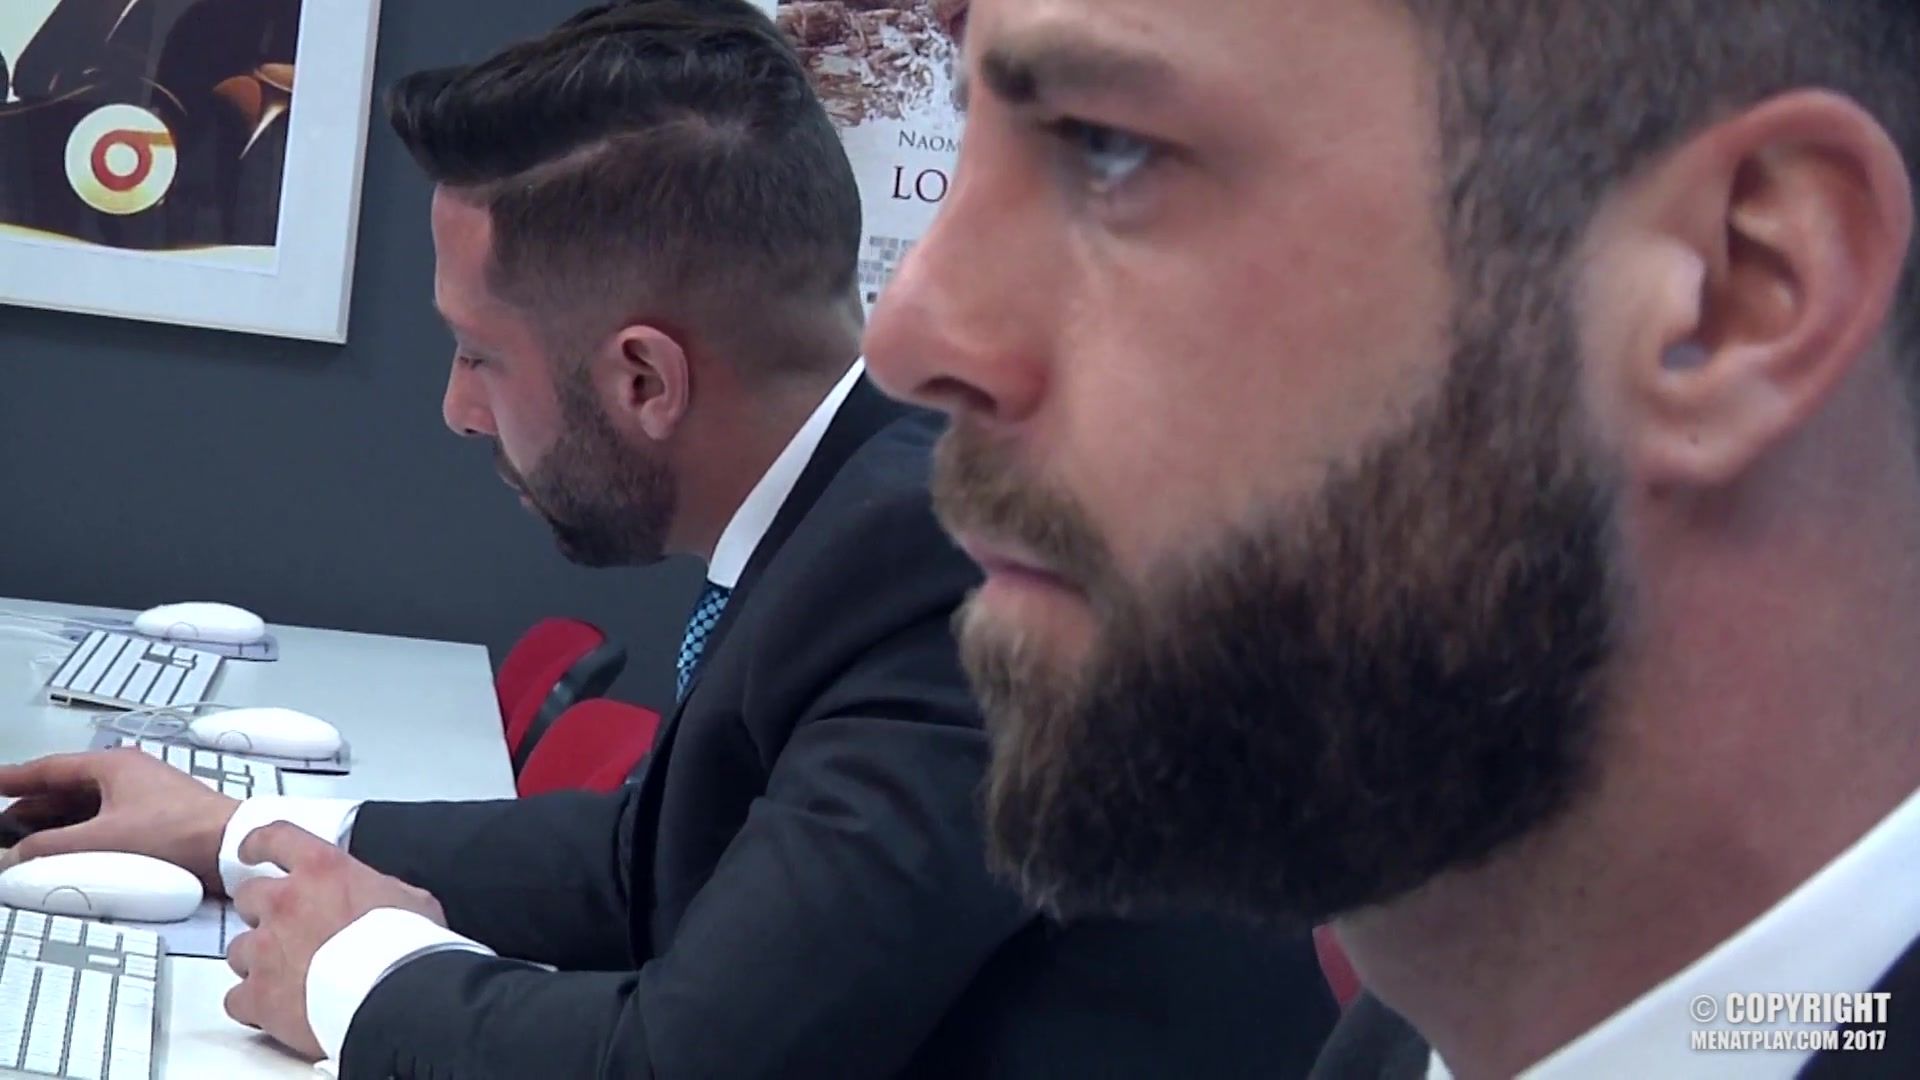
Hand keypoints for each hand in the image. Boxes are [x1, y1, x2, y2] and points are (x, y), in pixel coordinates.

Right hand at [0, 750, 237, 891]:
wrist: (230, 847)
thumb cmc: (176, 833)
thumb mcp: (103, 839)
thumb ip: (50, 848)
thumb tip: (12, 857)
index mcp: (113, 765)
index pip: (50, 768)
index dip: (14, 777)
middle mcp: (126, 775)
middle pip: (64, 788)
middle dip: (28, 806)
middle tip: (0, 824)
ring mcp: (140, 797)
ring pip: (82, 807)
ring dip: (51, 823)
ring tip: (20, 842)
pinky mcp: (151, 820)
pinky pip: (101, 822)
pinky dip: (76, 834)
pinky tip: (62, 852)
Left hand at [225, 823, 446, 1061]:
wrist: (397, 996)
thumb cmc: (408, 949)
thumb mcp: (409, 899)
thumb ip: (377, 890)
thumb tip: (376, 896)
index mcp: (323, 870)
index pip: (274, 838)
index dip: (257, 844)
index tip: (251, 850)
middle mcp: (286, 902)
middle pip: (248, 897)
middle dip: (262, 912)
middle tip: (287, 930)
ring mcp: (266, 949)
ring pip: (239, 949)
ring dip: (258, 960)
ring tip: (289, 977)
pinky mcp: (258, 995)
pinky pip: (237, 998)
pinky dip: (252, 1005)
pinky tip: (275, 1010)